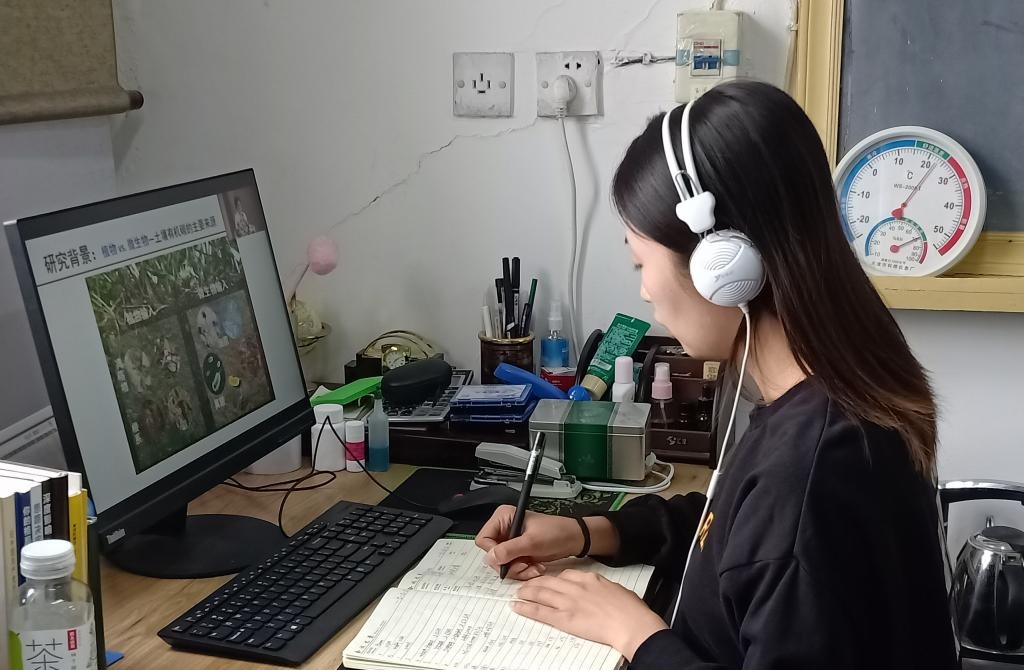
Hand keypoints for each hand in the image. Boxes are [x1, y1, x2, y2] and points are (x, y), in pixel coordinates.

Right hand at [475, 505, 584, 579]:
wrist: (573, 539)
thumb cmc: (556, 532)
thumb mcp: (532, 542)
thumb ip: (509, 550)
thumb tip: (491, 558)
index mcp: (503, 517)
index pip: (484, 539)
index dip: (493, 552)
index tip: (507, 560)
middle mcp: (504, 529)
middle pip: (492, 554)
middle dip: (509, 564)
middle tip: (524, 565)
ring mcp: (510, 542)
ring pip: (502, 563)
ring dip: (518, 570)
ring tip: (533, 567)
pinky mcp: (517, 552)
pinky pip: (512, 567)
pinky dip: (522, 571)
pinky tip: (534, 567)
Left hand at [513, 569, 668, 659]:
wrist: (631, 623)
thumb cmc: (630, 609)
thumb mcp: (616, 589)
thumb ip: (602, 587)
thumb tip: (599, 590)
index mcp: (590, 578)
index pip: (566, 574)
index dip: (554, 577)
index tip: (548, 579)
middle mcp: (576, 587)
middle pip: (549, 581)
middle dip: (535, 582)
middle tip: (525, 583)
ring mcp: (569, 602)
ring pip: (541, 593)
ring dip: (526, 592)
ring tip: (517, 593)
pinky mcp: (565, 619)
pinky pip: (541, 612)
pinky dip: (526, 608)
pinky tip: (517, 606)